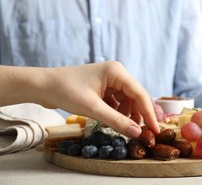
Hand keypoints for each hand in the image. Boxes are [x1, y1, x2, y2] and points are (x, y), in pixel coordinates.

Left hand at [40, 61, 159, 137]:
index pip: (140, 93)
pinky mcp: (102, 87)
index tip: (156, 129)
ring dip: (126, 114)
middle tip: (142, 133)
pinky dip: (116, 112)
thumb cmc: (65, 91)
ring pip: (126, 100)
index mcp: (117, 72)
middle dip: (138, 114)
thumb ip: (116, 121)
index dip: (149, 113)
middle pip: (135, 97)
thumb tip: (137, 133)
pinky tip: (112, 121)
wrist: (42, 85)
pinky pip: (116, 101)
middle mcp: (116, 73)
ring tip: (123, 127)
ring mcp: (109, 80)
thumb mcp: (93, 109)